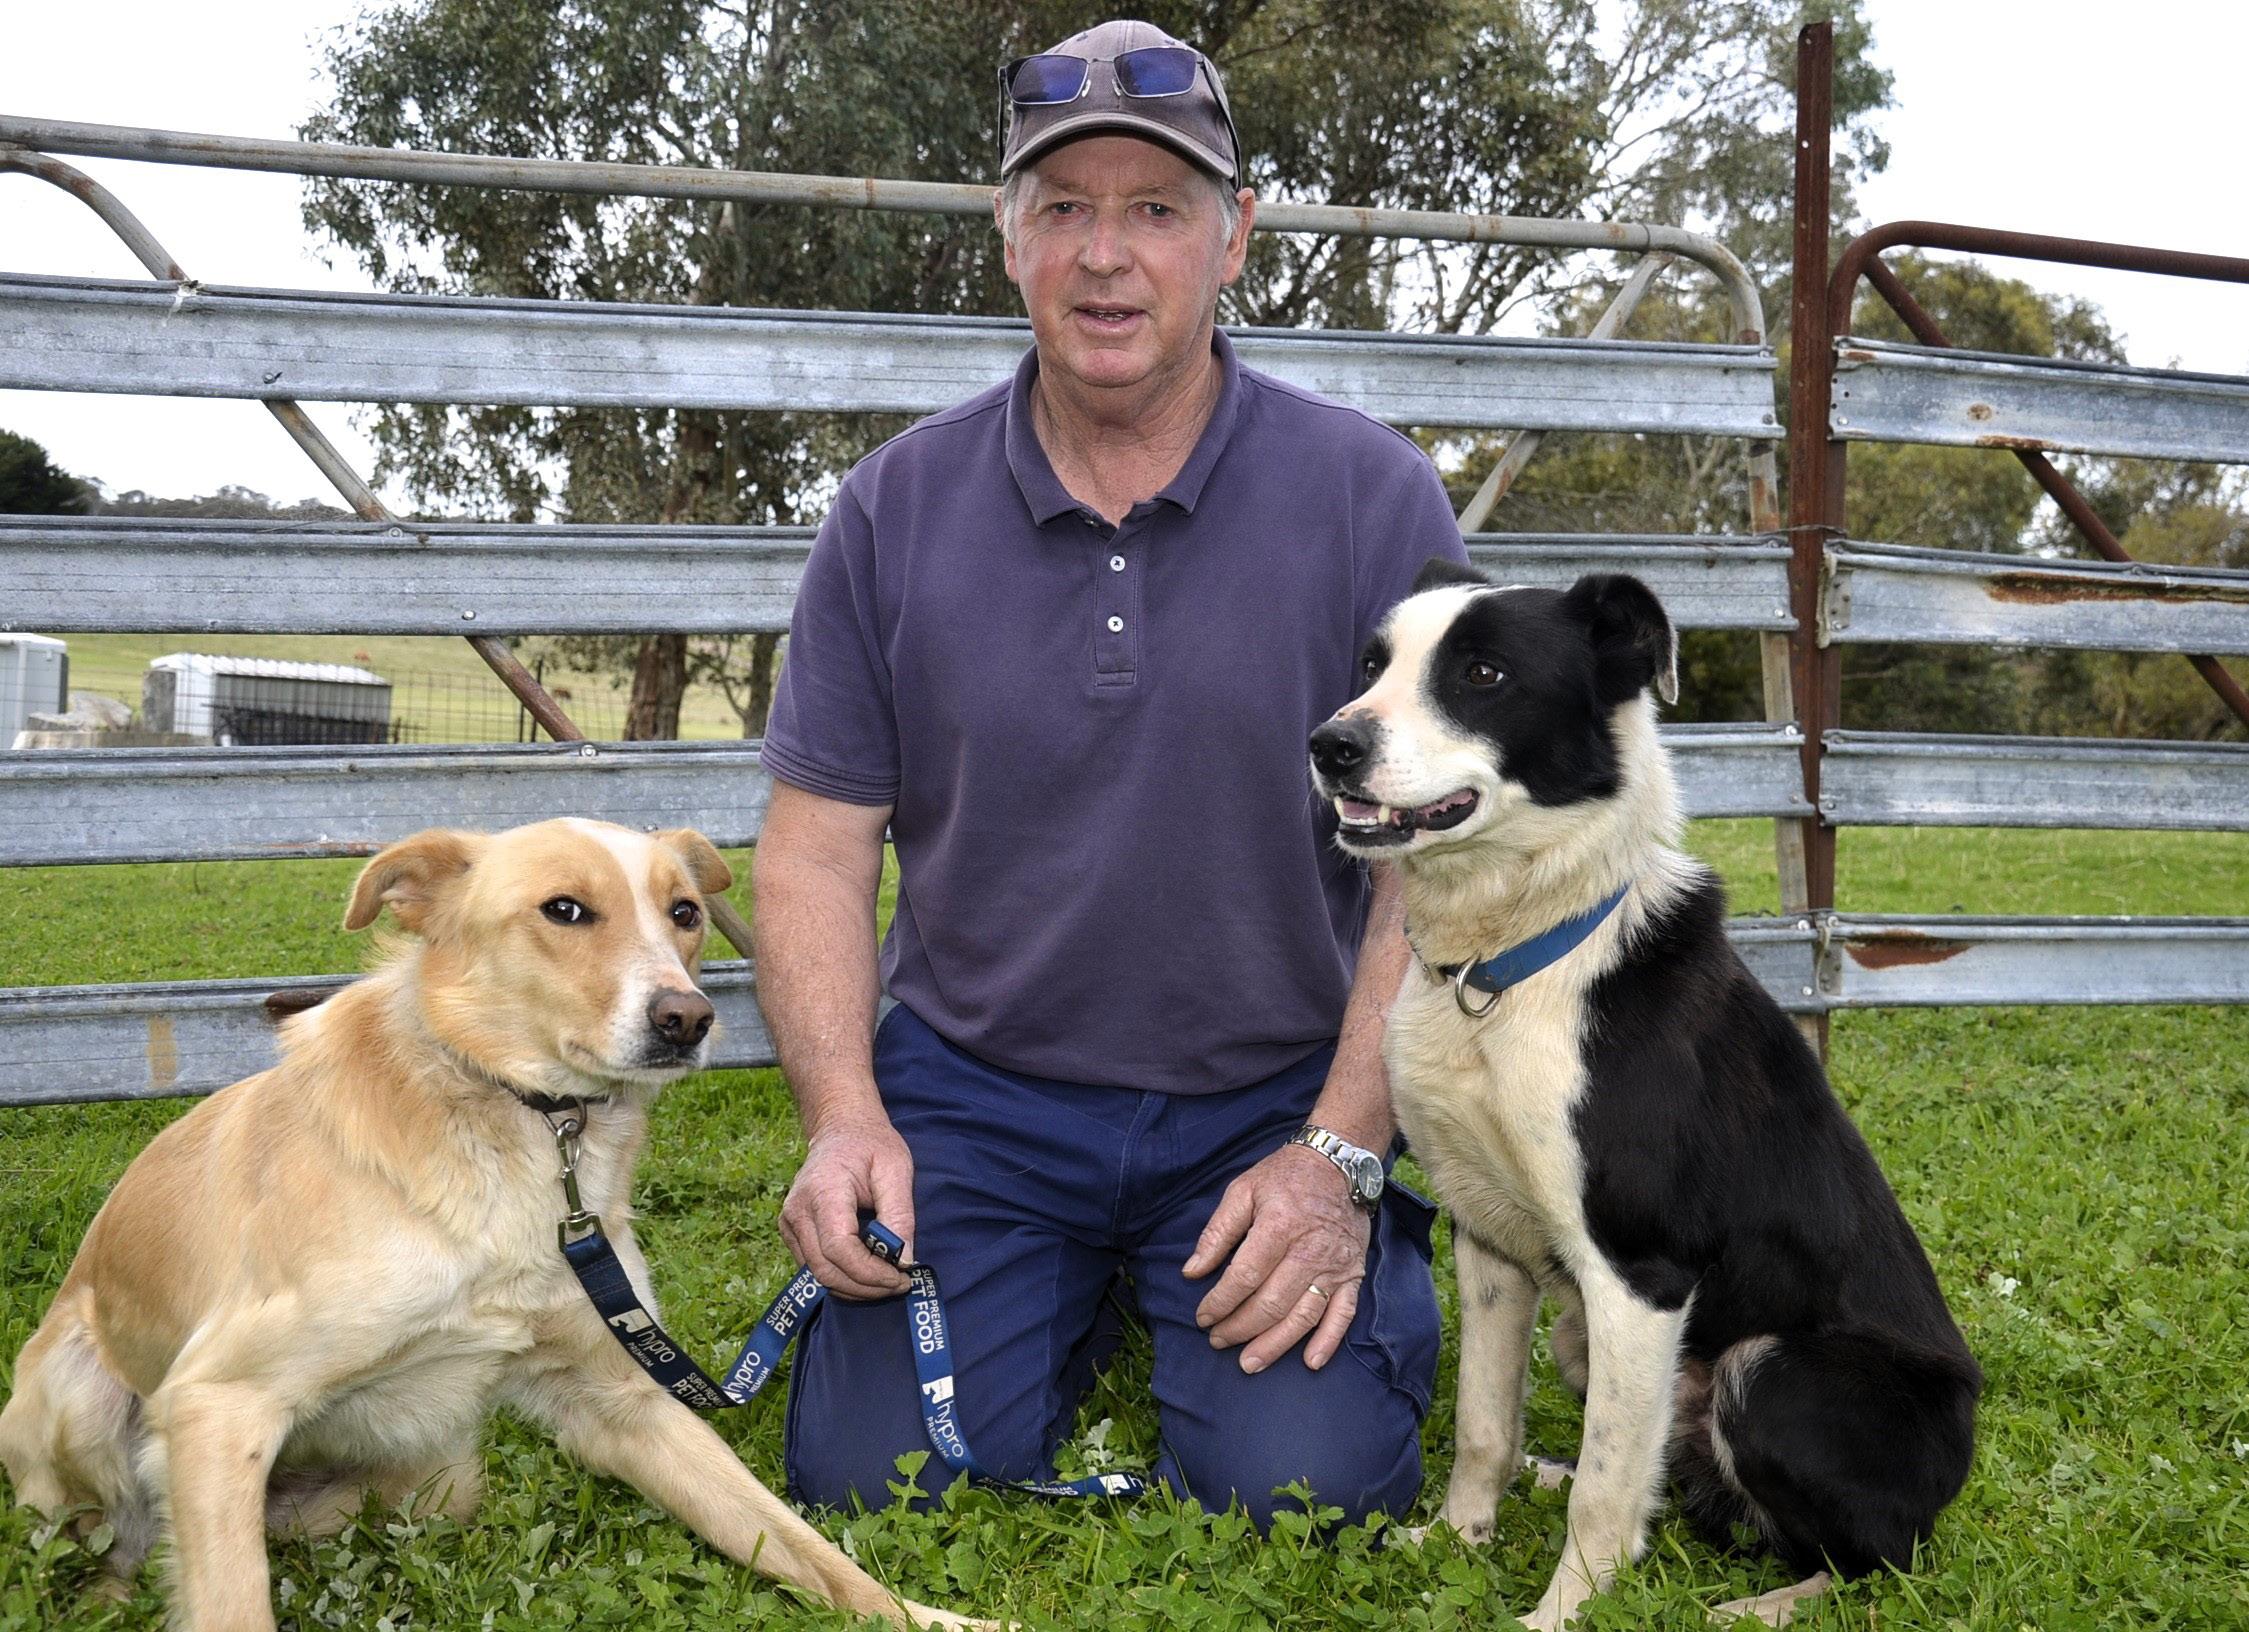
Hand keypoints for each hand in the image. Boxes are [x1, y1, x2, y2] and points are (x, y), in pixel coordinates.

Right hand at [778, 1109, 914, 1298]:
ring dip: (855, 1288)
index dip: (869, 1272)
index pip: (838, 1248)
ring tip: (888, 1280)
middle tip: (900, 1284)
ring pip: (818, 1275)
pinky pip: (814, 1268)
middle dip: (866, 1287)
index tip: (901, 1277)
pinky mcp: (791, 1232)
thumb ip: (900, 1214)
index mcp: (823, 1191)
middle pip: (825, 1269)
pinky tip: (868, 1272)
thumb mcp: (896, 1169)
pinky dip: (842, 1278)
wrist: (840, 1129)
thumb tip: (904, 1260)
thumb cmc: (870, 1145)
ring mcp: (789, 1223)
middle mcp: (797, 1211)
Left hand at [1183, 1144, 1371, 1373]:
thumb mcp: (1242, 1191)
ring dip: (1274, 1345)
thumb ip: (1217, 1232)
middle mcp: (1308, 1252)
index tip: (1202, 1317)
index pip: (1244, 1278)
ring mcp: (1334, 1267)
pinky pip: (1343, 1315)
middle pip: (1271, 1303)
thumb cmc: (1284, 1177)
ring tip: (1249, 1362)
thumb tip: (1192, 1271)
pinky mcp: (1353, 1275)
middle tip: (1217, 1341)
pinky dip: (1329, 1342)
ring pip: (1303, 1317)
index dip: (1220, 1302)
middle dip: (1239, 1328)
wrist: (1338, 1165)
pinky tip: (1310, 1363)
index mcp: (1278, 1227)